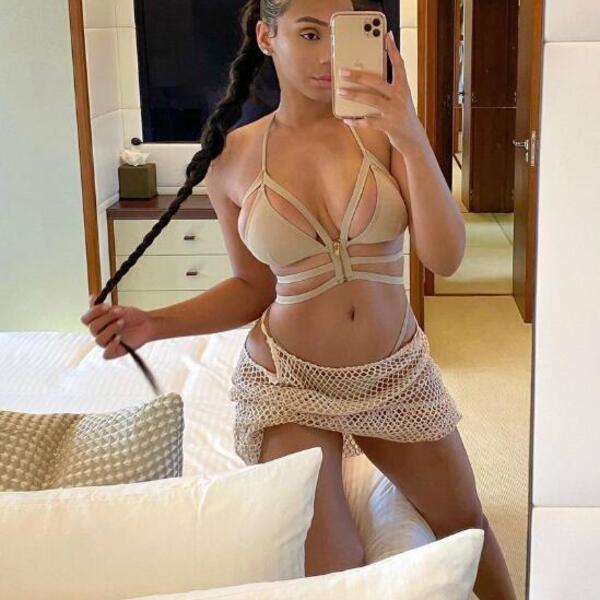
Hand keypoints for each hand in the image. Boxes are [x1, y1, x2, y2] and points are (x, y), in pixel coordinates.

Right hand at [80, 294, 154, 359]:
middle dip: (106, 318)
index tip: (108, 305)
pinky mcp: (115, 352)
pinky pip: (106, 354)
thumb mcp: (118, 308)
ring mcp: (107, 343)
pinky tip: (120, 338)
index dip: (94, 312)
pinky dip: (111, 345)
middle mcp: (100, 333)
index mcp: (98, 322)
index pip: (85, 319)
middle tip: (119, 312)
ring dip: (110, 329)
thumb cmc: (132, 317)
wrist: (147, 323)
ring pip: (99, 340)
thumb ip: (102, 306)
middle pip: (92, 328)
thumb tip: (91, 298)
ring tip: (122, 322)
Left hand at [336, 30, 424, 149]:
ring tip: (341, 92)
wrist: (412, 137)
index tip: (387, 36)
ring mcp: (393, 111)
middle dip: (359, 76)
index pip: (399, 65)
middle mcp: (399, 97)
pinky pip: (369, 122)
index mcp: (403, 87)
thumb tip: (369, 76)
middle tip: (344, 72)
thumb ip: (389, 86)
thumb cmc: (402, 114)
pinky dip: (357, 121)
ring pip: (371, 100)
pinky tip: (347, 119)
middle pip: (378, 82)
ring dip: (354, 95)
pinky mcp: (387, 126)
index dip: (393, 51)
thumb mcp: (400, 97)